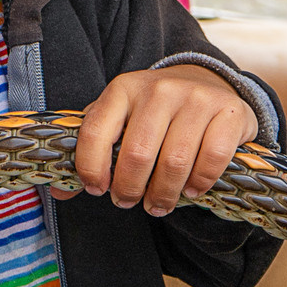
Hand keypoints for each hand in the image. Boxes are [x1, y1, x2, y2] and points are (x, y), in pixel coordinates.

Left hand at [76, 66, 257, 216]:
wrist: (205, 82)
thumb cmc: (152, 112)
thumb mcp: (118, 121)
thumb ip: (90, 152)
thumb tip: (58, 194)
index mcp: (123, 88)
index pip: (95, 132)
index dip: (90, 168)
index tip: (96, 189)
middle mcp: (158, 89)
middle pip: (137, 154)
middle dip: (129, 189)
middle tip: (129, 202)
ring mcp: (196, 98)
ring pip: (175, 162)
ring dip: (164, 194)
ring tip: (159, 204)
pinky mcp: (228, 112)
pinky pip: (212, 159)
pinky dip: (200, 183)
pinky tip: (191, 190)